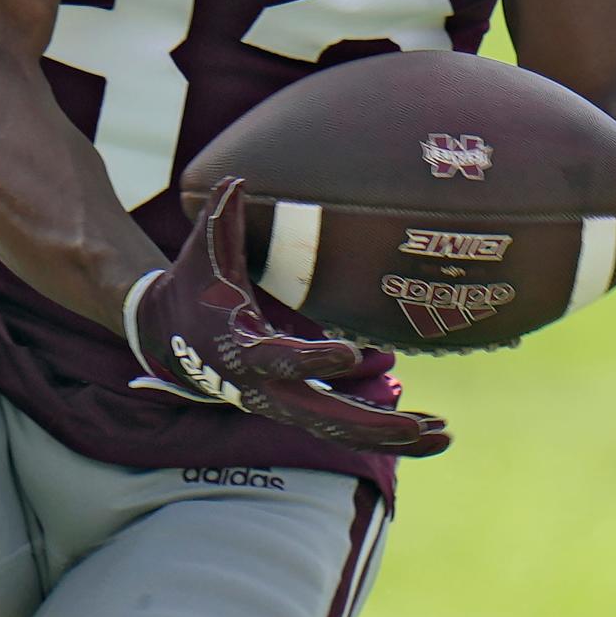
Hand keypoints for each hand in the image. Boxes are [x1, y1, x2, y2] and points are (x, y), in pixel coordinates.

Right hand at [124, 177, 450, 457]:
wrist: (172, 338)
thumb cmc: (194, 287)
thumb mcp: (203, 255)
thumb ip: (221, 222)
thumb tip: (234, 179)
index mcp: (245, 350)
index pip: (282, 361)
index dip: (315, 358)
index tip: (351, 352)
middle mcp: (268, 389)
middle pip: (325, 416)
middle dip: (372, 423)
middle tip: (418, 424)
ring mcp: (286, 404)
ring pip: (343, 431)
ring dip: (393, 436)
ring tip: (444, 436)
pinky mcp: (300, 406)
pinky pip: (346, 426)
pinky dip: (386, 432)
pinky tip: (429, 432)